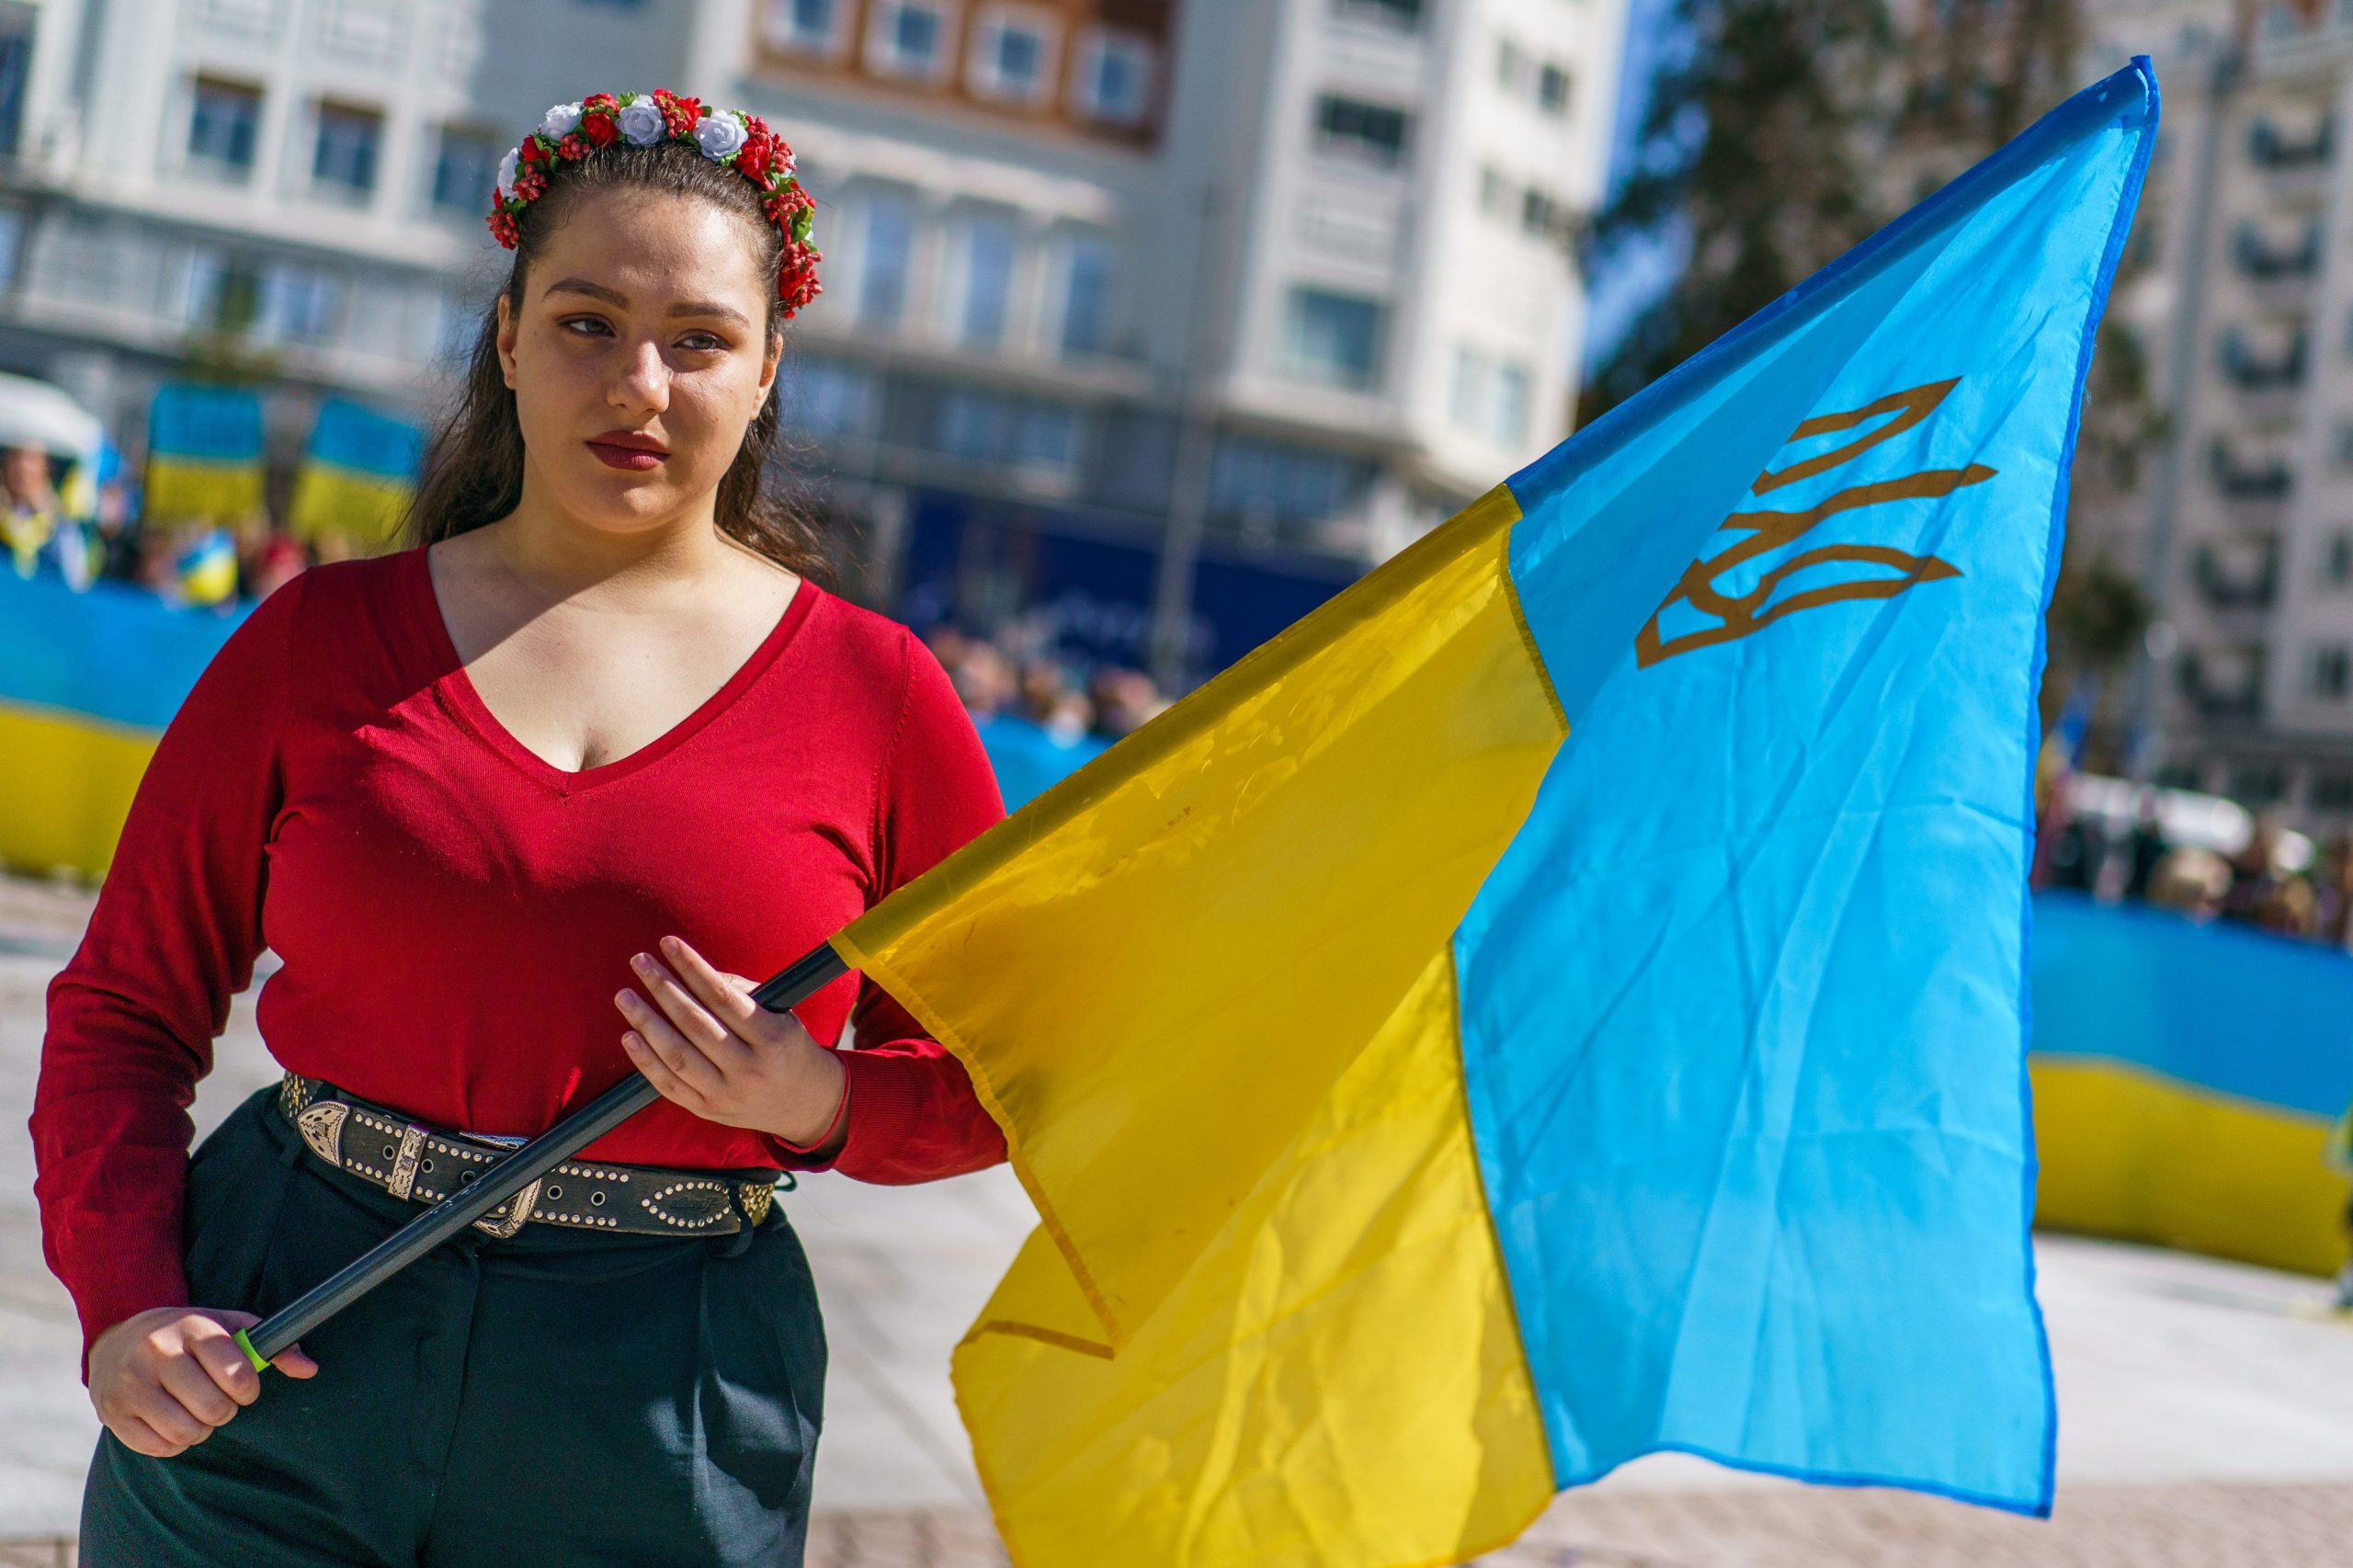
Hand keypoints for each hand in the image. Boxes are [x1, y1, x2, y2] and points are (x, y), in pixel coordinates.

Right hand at [88, 1306, 316, 1456]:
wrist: (117, 1339)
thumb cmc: (186, 1335)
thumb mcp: (228, 1326)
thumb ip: (272, 1345)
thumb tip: (309, 1369)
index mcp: (191, 1327)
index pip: (236, 1372)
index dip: (248, 1389)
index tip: (244, 1387)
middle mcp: (156, 1352)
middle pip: (213, 1408)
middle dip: (225, 1411)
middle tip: (219, 1401)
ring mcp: (130, 1384)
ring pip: (186, 1432)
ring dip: (201, 1429)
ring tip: (196, 1411)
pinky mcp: (112, 1413)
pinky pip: (159, 1447)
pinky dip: (175, 1443)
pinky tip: (172, 1422)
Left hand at [615, 935, 847, 1147]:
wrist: (804, 1104)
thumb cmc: (787, 1047)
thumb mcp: (780, 1015)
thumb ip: (741, 992)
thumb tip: (692, 972)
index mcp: (771, 1038)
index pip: (722, 997)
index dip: (692, 967)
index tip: (668, 943)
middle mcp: (749, 1068)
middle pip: (695, 1023)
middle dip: (663, 988)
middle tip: (639, 962)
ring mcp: (726, 1093)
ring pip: (677, 1055)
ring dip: (646, 1022)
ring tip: (625, 996)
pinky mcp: (708, 1109)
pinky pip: (669, 1085)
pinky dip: (645, 1061)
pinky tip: (630, 1036)